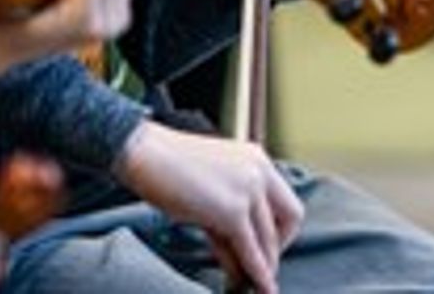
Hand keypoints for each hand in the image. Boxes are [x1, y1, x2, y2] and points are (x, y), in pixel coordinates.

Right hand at [114, 123, 302, 293]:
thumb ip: (229, 216)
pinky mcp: (232, 211)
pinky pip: (250, 249)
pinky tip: (256, 284)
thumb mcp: (210, 187)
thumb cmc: (168, 166)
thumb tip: (238, 254)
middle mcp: (260, 171)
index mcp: (257, 159)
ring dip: (265, 266)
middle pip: (289, 220)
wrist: (144, 152)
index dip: (281, 231)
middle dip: (277, 249)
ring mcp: (248, 190)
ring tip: (259, 285)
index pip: (286, 201)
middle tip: (265, 269)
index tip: (268, 247)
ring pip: (269, 239)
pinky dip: (256, 271)